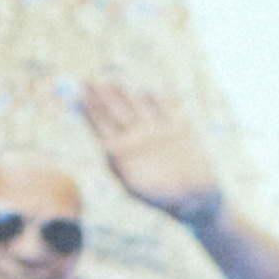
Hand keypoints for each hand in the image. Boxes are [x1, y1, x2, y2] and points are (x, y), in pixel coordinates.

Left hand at [79, 77, 222, 218]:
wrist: (198, 200)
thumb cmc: (164, 198)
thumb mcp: (138, 186)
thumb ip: (123, 167)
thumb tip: (107, 148)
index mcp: (123, 154)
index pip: (102, 127)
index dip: (90, 110)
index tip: (80, 94)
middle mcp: (136, 140)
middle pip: (116, 111)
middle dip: (102, 95)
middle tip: (87, 79)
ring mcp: (155, 131)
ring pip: (136, 105)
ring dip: (124, 91)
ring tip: (112, 78)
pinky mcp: (175, 127)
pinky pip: (163, 106)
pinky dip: (156, 95)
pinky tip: (146, 86)